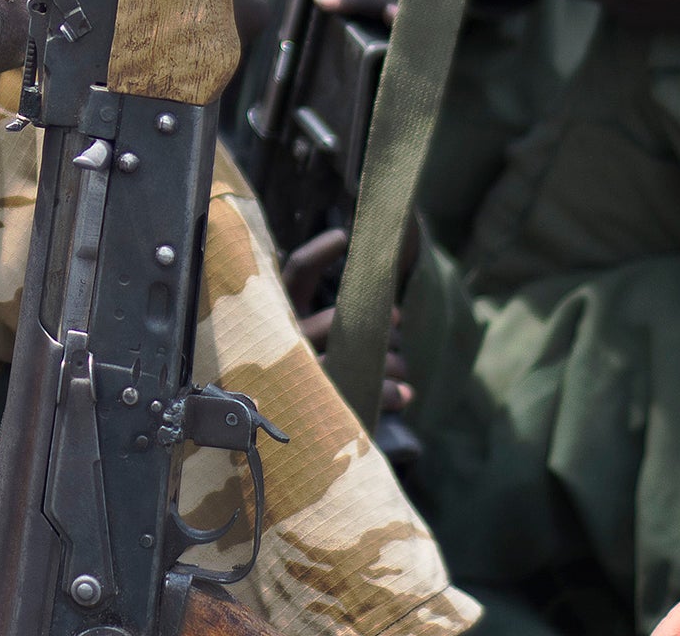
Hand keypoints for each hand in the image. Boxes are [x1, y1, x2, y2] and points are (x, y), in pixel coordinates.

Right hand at [280, 228, 413, 413]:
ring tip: (403, 366)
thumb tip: (379, 299)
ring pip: (355, 357)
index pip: (294, 274)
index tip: (346, 237)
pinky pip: (365, 394)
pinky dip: (390, 393)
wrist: (273, 442)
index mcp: (275, 319)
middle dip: (374, 319)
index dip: (319, 253)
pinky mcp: (320, 409)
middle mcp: (284, 344)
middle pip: (337, 319)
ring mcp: (301, 378)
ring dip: (389, 359)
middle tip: (398, 321)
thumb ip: (322, 314)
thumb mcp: (298, 337)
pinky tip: (407, 393)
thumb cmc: (296, 378)